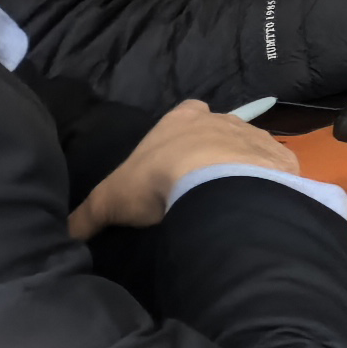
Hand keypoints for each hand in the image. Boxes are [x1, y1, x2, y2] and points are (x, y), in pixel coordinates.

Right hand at [72, 100, 293, 235]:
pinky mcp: (281, 160)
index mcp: (183, 119)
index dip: (180, 134)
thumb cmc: (158, 180)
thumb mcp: (109, 199)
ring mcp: (256, 137)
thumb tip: (66, 233)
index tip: (175, 157)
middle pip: (220, 131)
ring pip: (250, 148)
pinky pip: (276, 170)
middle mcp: (223, 120)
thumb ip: (87, 214)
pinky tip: (260, 205)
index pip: (183, 114)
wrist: (218, 185)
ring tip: (231, 199)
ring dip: (243, 168)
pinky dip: (270, 185)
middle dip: (214, 152)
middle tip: (202, 184)